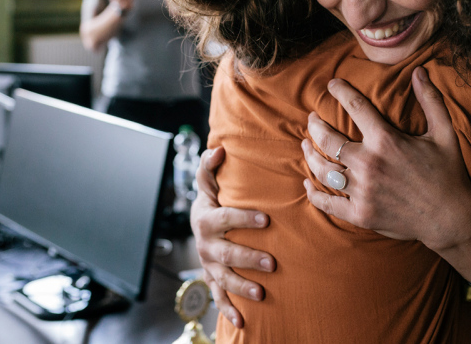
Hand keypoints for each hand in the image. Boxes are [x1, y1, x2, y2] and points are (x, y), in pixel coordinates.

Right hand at [190, 147, 275, 328]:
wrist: (199, 224)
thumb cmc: (211, 200)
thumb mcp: (207, 183)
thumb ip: (209, 166)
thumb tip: (218, 149)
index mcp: (207, 218)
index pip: (227, 217)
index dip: (245, 218)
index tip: (266, 219)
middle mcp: (206, 244)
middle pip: (228, 253)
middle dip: (249, 258)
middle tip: (272, 263)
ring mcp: (209, 264)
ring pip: (224, 278)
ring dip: (242, 286)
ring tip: (262, 293)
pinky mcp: (212, 278)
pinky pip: (219, 296)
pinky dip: (229, 310)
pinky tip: (243, 322)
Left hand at [301, 67, 470, 252]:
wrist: (451, 219)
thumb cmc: (448, 173)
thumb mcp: (444, 132)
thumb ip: (430, 100)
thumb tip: (419, 70)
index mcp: (386, 140)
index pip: (355, 107)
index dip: (340, 91)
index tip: (331, 85)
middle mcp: (368, 164)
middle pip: (328, 139)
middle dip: (315, 125)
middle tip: (311, 118)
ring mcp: (362, 191)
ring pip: (323, 169)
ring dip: (309, 154)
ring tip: (304, 144)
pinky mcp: (359, 214)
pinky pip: (327, 202)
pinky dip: (313, 192)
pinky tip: (308, 182)